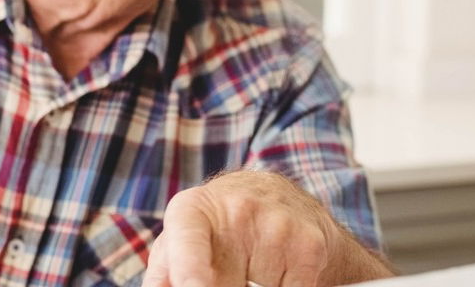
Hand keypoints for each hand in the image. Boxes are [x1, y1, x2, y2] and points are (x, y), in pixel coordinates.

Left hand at [141, 170, 389, 286]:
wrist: (280, 196)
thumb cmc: (219, 228)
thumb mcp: (180, 241)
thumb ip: (164, 274)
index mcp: (193, 209)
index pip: (189, 244)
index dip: (190, 273)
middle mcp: (238, 210)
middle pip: (225, 285)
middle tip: (231, 275)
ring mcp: (278, 226)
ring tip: (254, 271)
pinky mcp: (310, 246)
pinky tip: (279, 274)